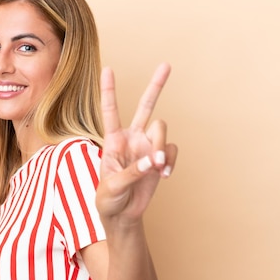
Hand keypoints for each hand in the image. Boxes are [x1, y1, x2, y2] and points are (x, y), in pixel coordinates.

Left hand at [95, 63, 177, 223]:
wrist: (122, 215)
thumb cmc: (108, 200)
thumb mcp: (112, 187)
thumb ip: (132, 172)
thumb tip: (153, 161)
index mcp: (112, 140)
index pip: (110, 111)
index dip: (109, 90)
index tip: (108, 69)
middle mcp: (131, 138)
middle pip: (145, 106)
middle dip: (156, 86)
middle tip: (166, 64)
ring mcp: (147, 147)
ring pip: (162, 130)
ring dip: (161, 148)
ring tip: (157, 168)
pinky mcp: (160, 158)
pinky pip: (171, 149)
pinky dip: (170, 161)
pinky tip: (164, 175)